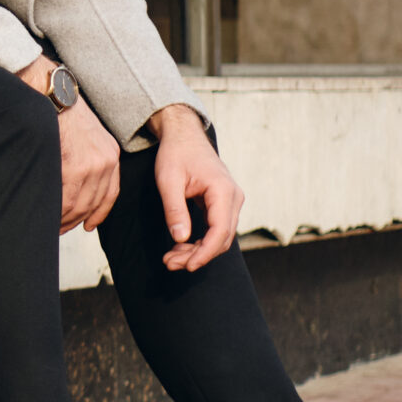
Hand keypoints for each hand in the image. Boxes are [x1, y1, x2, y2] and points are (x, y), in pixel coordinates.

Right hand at [20, 57, 117, 231]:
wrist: (49, 89)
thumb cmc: (58, 108)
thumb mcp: (85, 133)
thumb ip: (85, 157)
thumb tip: (72, 181)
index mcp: (109, 154)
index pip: (108, 194)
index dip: (96, 214)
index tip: (87, 225)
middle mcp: (104, 162)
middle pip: (91, 204)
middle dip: (74, 220)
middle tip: (58, 228)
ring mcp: (89, 165)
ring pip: (76, 206)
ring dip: (61, 219)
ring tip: (49, 224)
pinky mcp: (71, 166)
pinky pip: (62, 199)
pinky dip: (54, 211)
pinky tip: (45, 215)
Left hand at [151, 103, 240, 269]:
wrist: (184, 136)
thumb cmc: (175, 154)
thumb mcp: (168, 181)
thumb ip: (175, 209)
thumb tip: (180, 239)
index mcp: (223, 191)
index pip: (220, 231)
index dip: (204, 253)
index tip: (187, 266)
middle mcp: (233, 198)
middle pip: (221, 238)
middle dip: (197, 255)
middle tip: (170, 264)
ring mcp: (230, 201)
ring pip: (219, 236)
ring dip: (197, 251)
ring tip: (171, 259)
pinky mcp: (222, 204)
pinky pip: (215, 229)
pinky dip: (199, 241)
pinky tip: (180, 248)